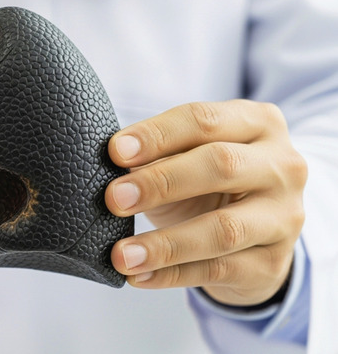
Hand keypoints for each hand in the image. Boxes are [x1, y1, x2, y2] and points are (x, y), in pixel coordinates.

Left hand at [105, 100, 306, 305]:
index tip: (115, 152)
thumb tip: (113, 160)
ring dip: (165, 244)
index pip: (203, 121)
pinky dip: (171, 274)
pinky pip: (217, 271)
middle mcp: (283, 166)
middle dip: (161, 182)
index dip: (157, 135)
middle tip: (114, 199)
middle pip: (220, 165)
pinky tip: (139, 276)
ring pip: (223, 229)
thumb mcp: (186, 159)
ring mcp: (284, 218)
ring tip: (122, 254)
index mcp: (258, 123)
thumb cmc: (207, 184)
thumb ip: (158, 154)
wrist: (251, 239)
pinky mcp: (273, 264)